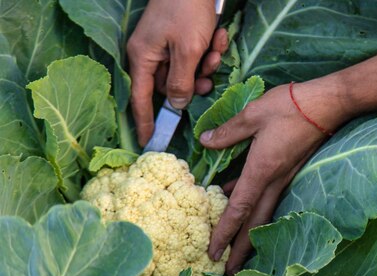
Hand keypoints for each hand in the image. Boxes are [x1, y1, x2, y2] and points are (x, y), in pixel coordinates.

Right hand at [127, 0, 228, 145]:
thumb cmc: (187, 10)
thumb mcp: (187, 50)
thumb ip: (181, 82)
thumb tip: (176, 105)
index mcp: (143, 57)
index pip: (140, 99)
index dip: (145, 122)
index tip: (149, 143)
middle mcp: (150, 54)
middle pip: (170, 87)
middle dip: (194, 84)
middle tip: (207, 79)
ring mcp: (165, 46)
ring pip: (187, 73)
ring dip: (206, 67)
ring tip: (215, 50)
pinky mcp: (180, 40)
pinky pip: (194, 57)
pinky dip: (208, 52)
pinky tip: (217, 36)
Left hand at [200, 78, 349, 274]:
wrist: (327, 105)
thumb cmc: (291, 106)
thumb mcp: (254, 114)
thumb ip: (228, 131)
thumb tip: (206, 141)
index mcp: (261, 171)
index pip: (239, 209)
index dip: (225, 233)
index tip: (214, 253)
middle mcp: (274, 181)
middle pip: (255, 224)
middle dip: (241, 250)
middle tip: (229, 272)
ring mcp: (284, 178)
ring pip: (263, 213)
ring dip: (249, 234)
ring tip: (235, 248)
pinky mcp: (289, 171)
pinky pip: (268, 196)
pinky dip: (252, 206)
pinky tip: (236, 198)